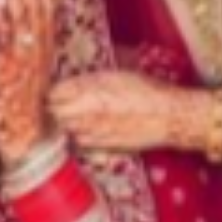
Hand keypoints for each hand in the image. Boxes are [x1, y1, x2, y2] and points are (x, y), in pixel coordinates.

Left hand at [0, 0, 57, 160]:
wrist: (23, 133)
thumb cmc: (20, 100)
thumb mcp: (26, 66)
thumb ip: (25, 42)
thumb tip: (17, 16)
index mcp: (43, 45)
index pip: (45, 3)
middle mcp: (39, 47)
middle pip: (37, 1)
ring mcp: (28, 56)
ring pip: (25, 12)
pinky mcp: (15, 67)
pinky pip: (10, 33)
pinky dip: (3, 10)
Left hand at [49, 71, 196, 153]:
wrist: (166, 116)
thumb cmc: (146, 91)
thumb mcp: (116, 75)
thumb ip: (89, 81)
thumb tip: (71, 83)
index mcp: (89, 90)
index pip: (54, 93)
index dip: (54, 91)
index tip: (56, 90)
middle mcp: (87, 112)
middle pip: (54, 112)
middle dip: (55, 107)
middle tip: (60, 103)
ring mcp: (93, 131)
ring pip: (65, 128)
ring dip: (67, 122)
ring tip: (76, 115)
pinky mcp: (101, 146)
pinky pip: (79, 142)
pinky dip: (80, 135)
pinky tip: (90, 128)